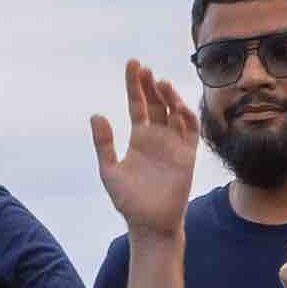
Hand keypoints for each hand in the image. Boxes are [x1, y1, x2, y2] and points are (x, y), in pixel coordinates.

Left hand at [86, 58, 200, 242]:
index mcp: (139, 137)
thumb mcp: (109, 169)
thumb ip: (103, 143)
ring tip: (159, 84)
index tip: (132, 65)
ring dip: (169, 97)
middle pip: (156, 103)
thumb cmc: (128, 200)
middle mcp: (157, 136)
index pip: (137, 104)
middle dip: (151, 85)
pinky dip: (186, 117)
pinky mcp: (187, 155)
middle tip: (143, 69)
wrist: (149, 222)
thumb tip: (96, 114)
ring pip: (175, 112)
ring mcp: (174, 144)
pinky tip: (176, 107)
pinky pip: (190, 131)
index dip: (134, 85)